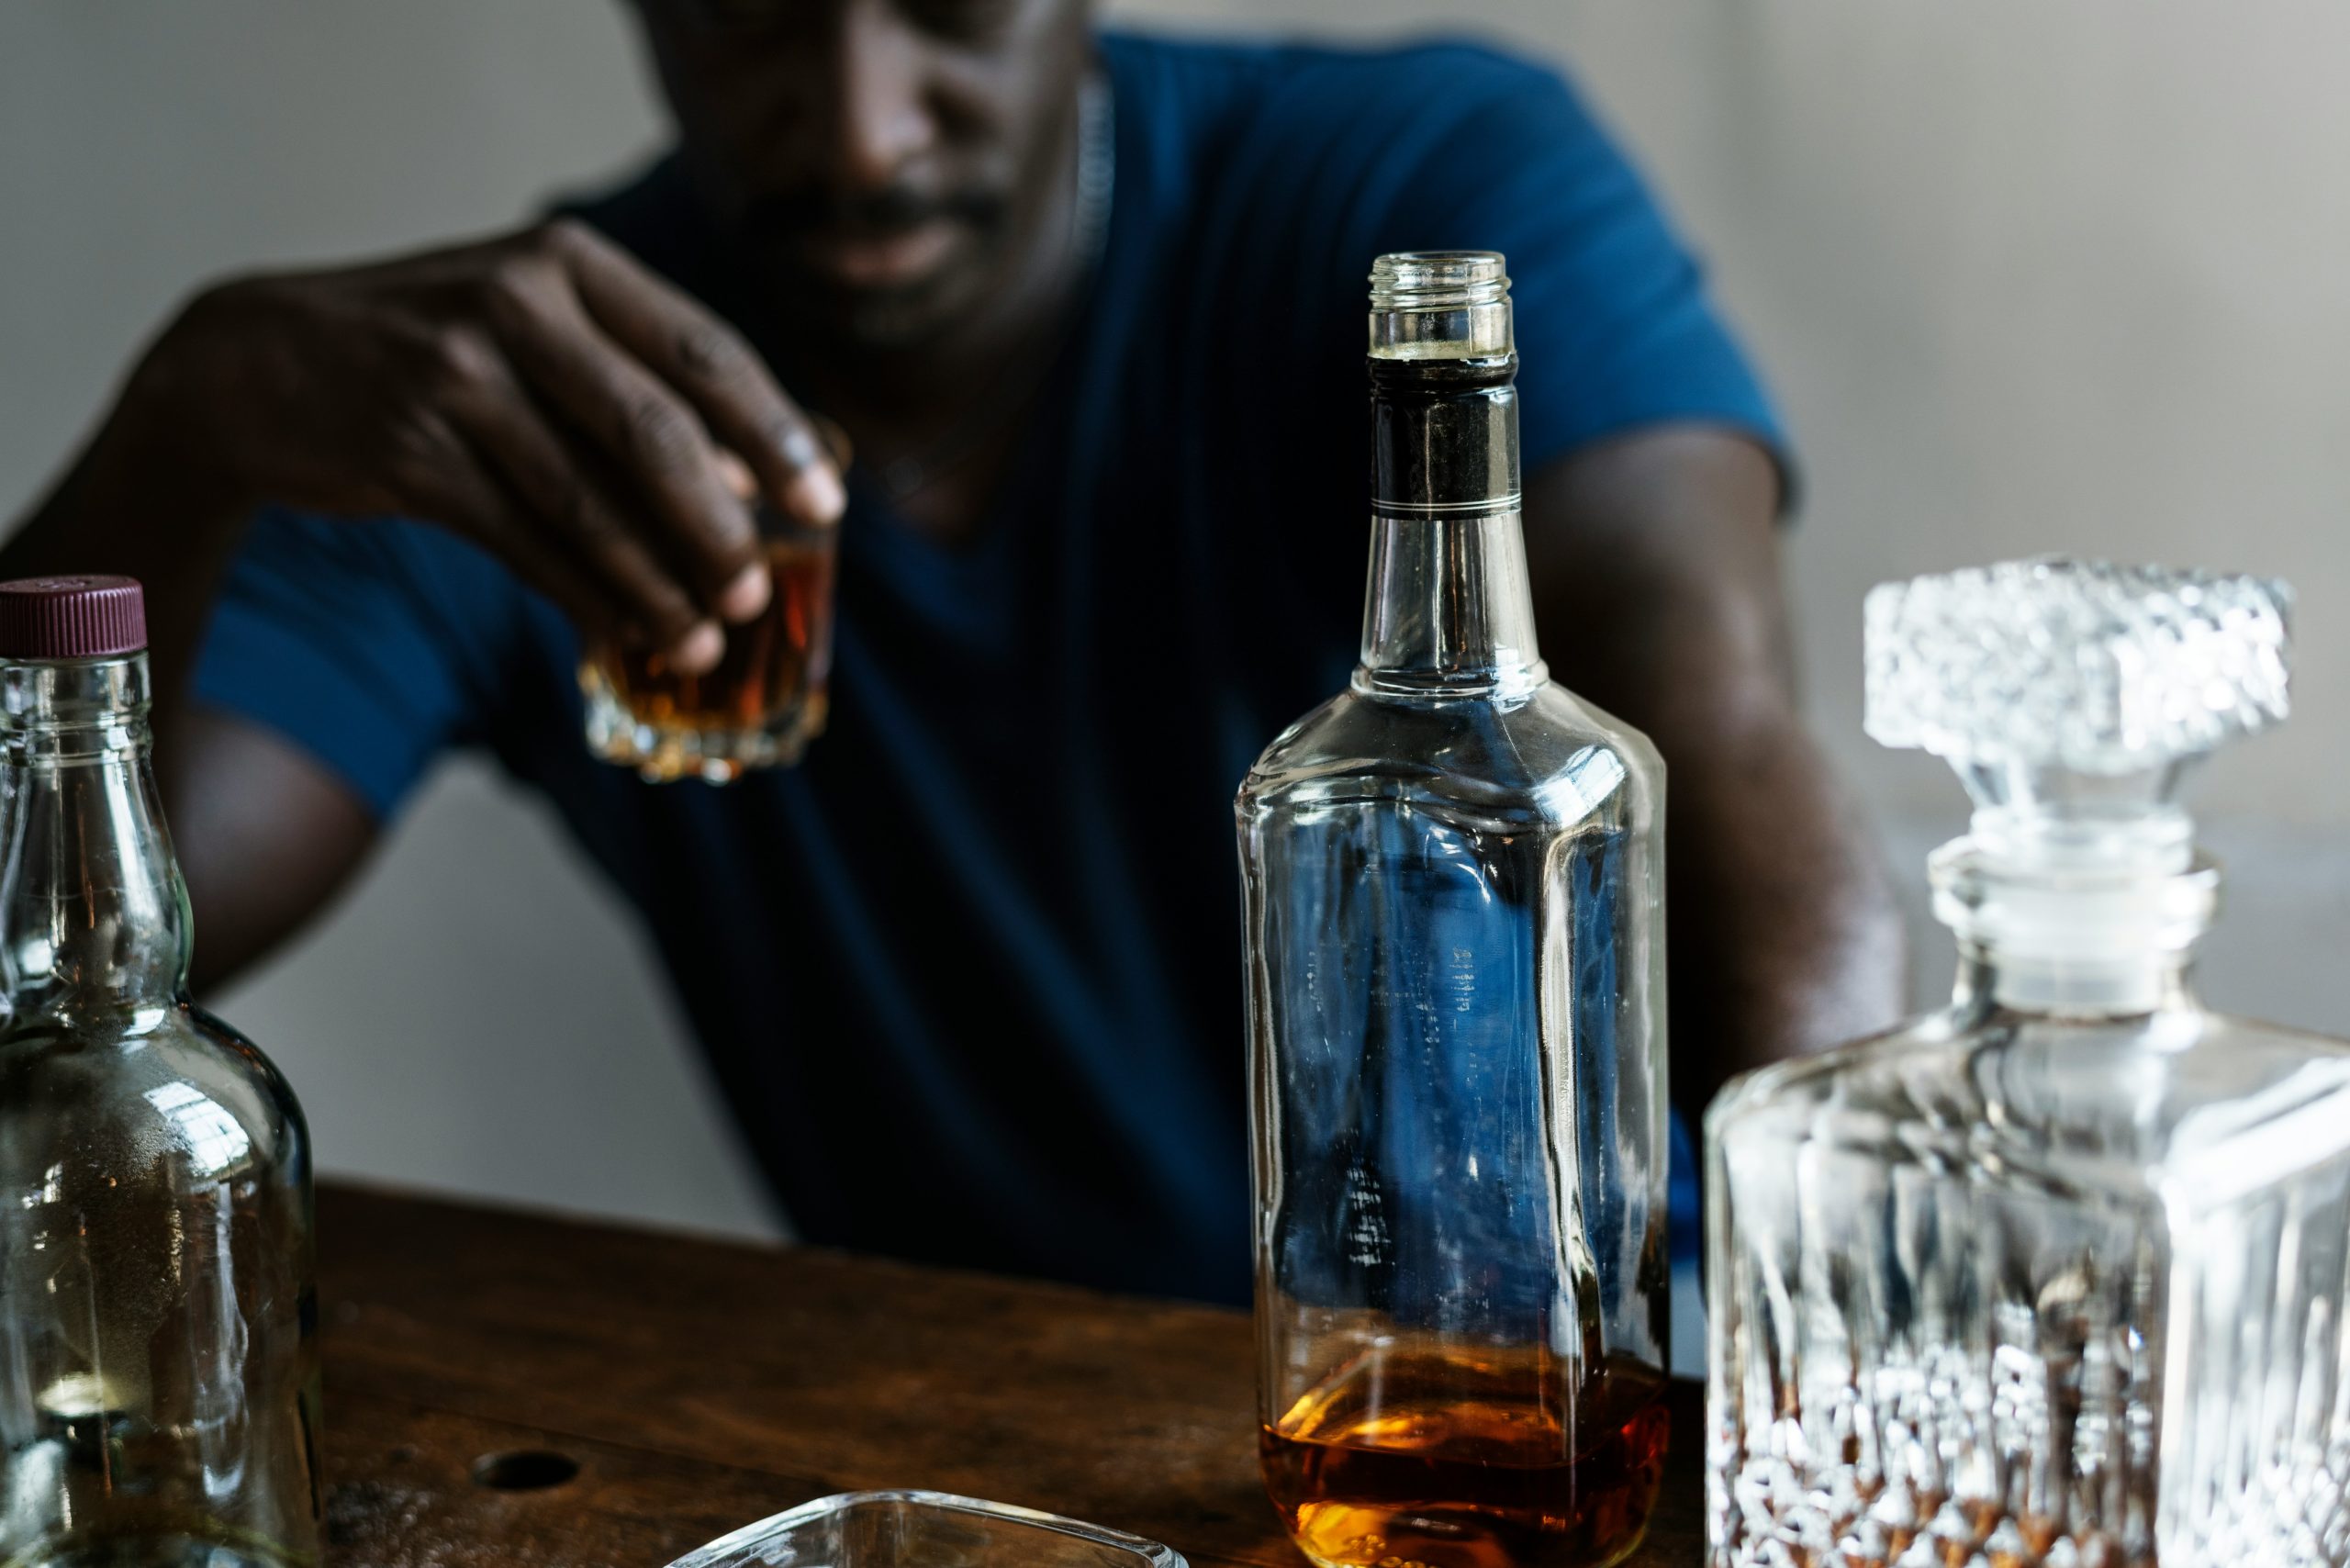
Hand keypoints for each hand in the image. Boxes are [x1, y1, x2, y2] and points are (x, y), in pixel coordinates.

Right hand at [126, 218, 844, 671]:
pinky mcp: (411, 452)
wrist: (252, 366)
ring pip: (591, 500)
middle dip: (720, 525)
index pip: (702, 350)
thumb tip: (751, 489)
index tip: (824, 505)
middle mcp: (516, 303)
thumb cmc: (428, 351)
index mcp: (567, 261)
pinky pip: (527, 543)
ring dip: (658, 582)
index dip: (773, 433)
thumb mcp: (531, 329)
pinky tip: (629, 636)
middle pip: (655, 430)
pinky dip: (589, 597)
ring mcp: (457, 376)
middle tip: (758, 590)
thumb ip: (635, 388)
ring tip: (706, 638)